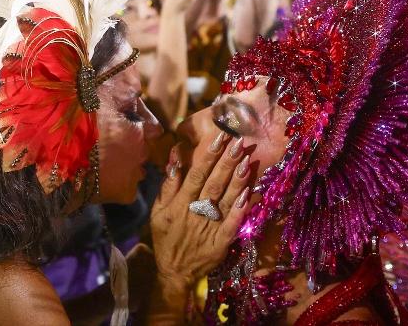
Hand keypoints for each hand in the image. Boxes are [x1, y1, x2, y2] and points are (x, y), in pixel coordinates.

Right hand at [150, 132, 252, 287]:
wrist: (174, 271)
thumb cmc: (166, 236)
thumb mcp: (159, 210)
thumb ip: (169, 183)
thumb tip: (176, 154)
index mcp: (180, 203)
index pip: (196, 174)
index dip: (209, 155)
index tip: (220, 137)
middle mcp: (195, 212)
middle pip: (213, 183)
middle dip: (226, 161)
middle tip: (239, 141)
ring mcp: (210, 227)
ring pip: (225, 200)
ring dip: (236, 180)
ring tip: (247, 160)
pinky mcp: (221, 242)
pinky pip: (232, 224)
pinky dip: (240, 209)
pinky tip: (248, 194)